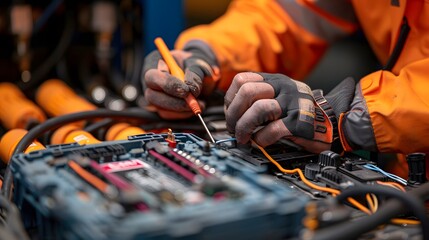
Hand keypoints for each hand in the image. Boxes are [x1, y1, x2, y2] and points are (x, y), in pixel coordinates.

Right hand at [142, 46, 218, 118]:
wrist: (200, 74)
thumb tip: (192, 88)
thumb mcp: (198, 62)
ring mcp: (154, 96)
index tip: (186, 90)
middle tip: (192, 101)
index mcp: (154, 62)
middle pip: (151, 95)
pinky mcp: (161, 108)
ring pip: (160, 109)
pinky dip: (184, 114)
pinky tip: (195, 107)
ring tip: (200, 104)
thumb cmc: (195, 64)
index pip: (152, 76)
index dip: (168, 84)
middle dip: (174, 101)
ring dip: (181, 109)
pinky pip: (168, 116)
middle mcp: (151, 81)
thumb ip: (195, 71)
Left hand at [224, 72, 353, 152]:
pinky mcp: (299, 122)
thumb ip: (258, 98)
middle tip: (234, 129)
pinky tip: (262, 141)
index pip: (242, 80)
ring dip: (244, 127)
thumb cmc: (300, 113)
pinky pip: (273, 129)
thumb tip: (231, 113)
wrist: (332, 121)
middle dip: (234, 114)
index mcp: (275, 81)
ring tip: (245, 138)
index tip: (231, 114)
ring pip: (258, 109)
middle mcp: (283, 88)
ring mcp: (292, 104)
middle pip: (247, 92)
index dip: (231, 99)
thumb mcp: (279, 97)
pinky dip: (262, 139)